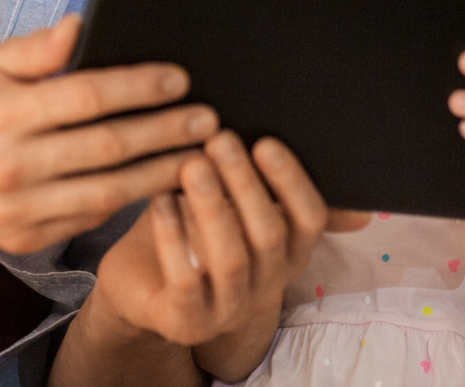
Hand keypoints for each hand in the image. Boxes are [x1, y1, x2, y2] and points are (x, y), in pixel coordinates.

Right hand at [0, 14, 218, 253]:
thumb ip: (37, 48)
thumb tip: (81, 24)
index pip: (85, 97)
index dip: (137, 87)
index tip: (179, 79)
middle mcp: (7, 165)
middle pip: (106, 148)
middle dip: (164, 132)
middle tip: (207, 119)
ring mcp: (16, 209)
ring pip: (107, 192)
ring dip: (160, 174)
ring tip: (198, 156)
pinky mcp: (24, 240)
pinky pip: (90, 219)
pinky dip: (129, 200)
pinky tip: (159, 182)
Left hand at [81, 133, 325, 379]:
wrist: (137, 280)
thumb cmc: (189, 227)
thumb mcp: (229, 202)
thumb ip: (265, 181)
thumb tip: (327, 160)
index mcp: (287, 252)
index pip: (309, 220)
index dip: (292, 182)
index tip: (265, 142)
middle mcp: (266, 286)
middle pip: (268, 235)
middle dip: (245, 184)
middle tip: (218, 140)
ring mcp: (227, 311)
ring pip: (231, 260)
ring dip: (212, 207)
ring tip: (191, 164)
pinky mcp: (185, 324)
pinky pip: (185, 282)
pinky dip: (173, 238)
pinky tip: (160, 200)